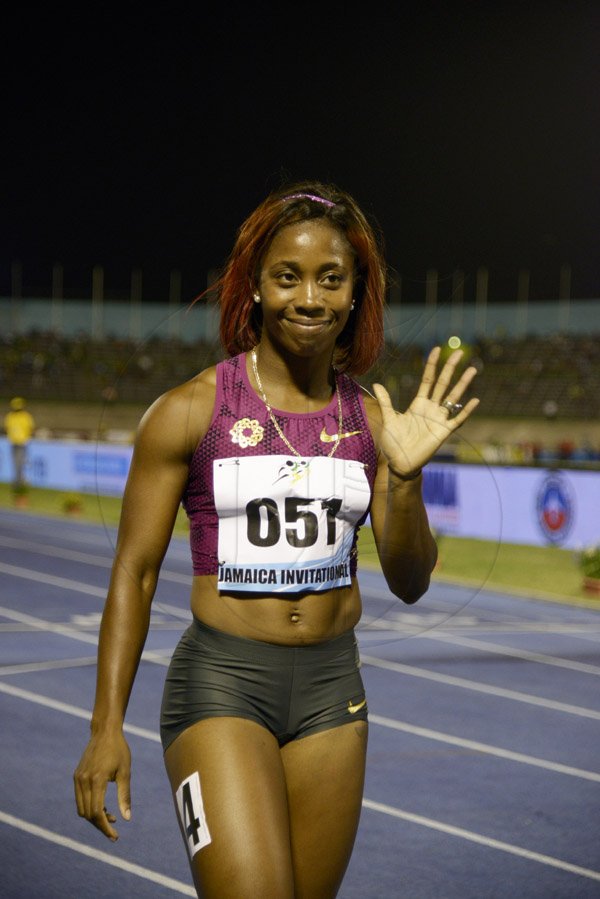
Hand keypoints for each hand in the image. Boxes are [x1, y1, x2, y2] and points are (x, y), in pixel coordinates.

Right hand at [74, 730, 131, 840]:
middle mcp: (84, 781)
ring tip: (111, 817)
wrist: (105, 732)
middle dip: (100, 825)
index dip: (105, 828)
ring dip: (94, 817)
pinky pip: (80, 799)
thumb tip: (127, 818)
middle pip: (88, 814)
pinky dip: (89, 807)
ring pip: (82, 809)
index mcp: (97, 780)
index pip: (97, 813)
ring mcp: (78, 779)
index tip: (114, 836)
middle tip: (114, 829)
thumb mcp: (125, 772)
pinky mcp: (76, 777)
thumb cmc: (119, 750)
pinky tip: (103, 807)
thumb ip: (125, 796)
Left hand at [373, 346, 478, 477]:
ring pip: (454, 397)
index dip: (432, 365)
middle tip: (459, 352)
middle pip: (443, 384)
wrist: (400, 463)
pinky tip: (475, 400)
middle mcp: (431, 408)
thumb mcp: (389, 419)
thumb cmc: (394, 442)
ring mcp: (439, 419)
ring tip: (473, 369)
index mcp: (418, 404)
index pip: (428, 379)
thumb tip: (376, 384)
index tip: (437, 349)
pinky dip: (466, 410)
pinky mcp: (444, 432)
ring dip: (463, 383)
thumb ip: (386, 401)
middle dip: (450, 368)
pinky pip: (458, 419)